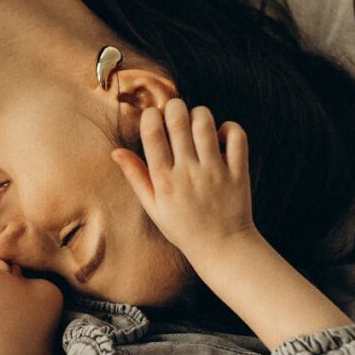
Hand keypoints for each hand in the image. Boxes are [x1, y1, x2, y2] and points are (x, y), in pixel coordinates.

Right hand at [111, 99, 256, 259]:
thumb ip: (136, 177)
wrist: (222, 247)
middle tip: (175, 113)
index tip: (153, 117)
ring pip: (206, 122)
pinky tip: (220, 136)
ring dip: (199, 115)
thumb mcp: (152, 207)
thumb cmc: (183, 227)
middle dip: (174, 106)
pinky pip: (236, 135)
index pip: (153, 133)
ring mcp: (215, 171)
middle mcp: (188, 173)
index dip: (151, 116)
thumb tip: (116, 151)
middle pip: (178, 119)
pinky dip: (229, 128)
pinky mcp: (238, 171)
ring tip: (196, 125)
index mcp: (164, 181)